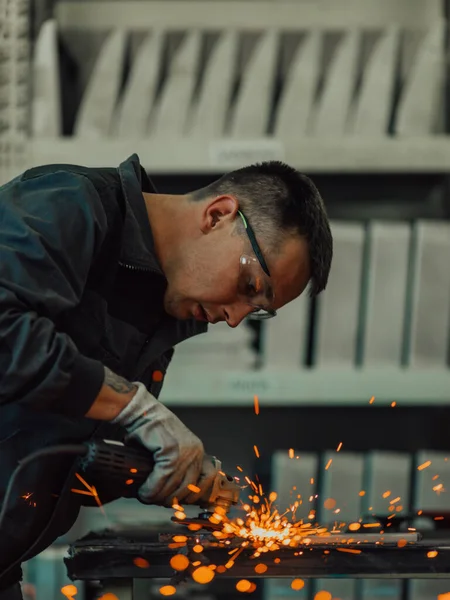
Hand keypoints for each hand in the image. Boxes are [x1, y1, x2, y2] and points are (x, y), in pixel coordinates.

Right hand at [112, 382, 216, 505]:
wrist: (142, 412)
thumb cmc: (153, 430)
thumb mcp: (172, 448)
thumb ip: (175, 466)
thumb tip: (171, 492)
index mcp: (197, 451)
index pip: (206, 481)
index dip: (191, 495)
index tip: (176, 502)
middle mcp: (195, 451)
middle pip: (187, 488)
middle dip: (169, 499)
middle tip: (155, 500)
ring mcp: (184, 451)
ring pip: (173, 487)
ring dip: (157, 496)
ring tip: (146, 496)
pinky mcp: (169, 450)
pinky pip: (161, 479)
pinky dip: (150, 489)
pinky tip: (143, 491)